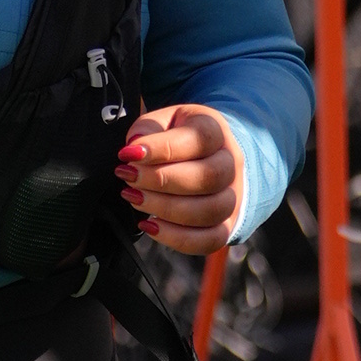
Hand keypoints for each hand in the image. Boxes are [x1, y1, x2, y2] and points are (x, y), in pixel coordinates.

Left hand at [118, 103, 241, 259]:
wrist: (210, 157)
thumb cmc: (180, 138)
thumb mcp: (164, 121)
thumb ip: (147, 129)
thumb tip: (134, 148)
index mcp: (216, 131)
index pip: (199, 139)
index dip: (162, 148)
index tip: (129, 154)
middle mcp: (231, 164)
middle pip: (207, 178)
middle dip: (160, 180)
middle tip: (129, 177)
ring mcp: (232, 196)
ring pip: (208, 211)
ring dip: (164, 208)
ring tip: (134, 198)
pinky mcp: (226, 224)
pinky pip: (209, 240)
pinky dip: (176, 238)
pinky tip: (149, 225)